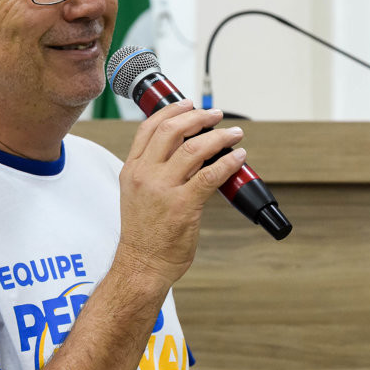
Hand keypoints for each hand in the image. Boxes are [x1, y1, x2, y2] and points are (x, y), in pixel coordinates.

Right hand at [115, 100, 246, 288]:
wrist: (142, 265)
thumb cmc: (143, 235)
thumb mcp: (135, 194)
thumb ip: (152, 171)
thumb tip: (184, 150)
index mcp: (131, 170)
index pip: (149, 128)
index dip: (172, 110)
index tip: (189, 104)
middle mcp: (144, 175)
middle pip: (172, 130)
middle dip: (198, 117)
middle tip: (215, 116)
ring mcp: (163, 190)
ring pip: (195, 149)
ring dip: (219, 137)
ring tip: (233, 135)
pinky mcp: (183, 205)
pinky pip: (211, 175)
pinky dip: (228, 162)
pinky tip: (237, 157)